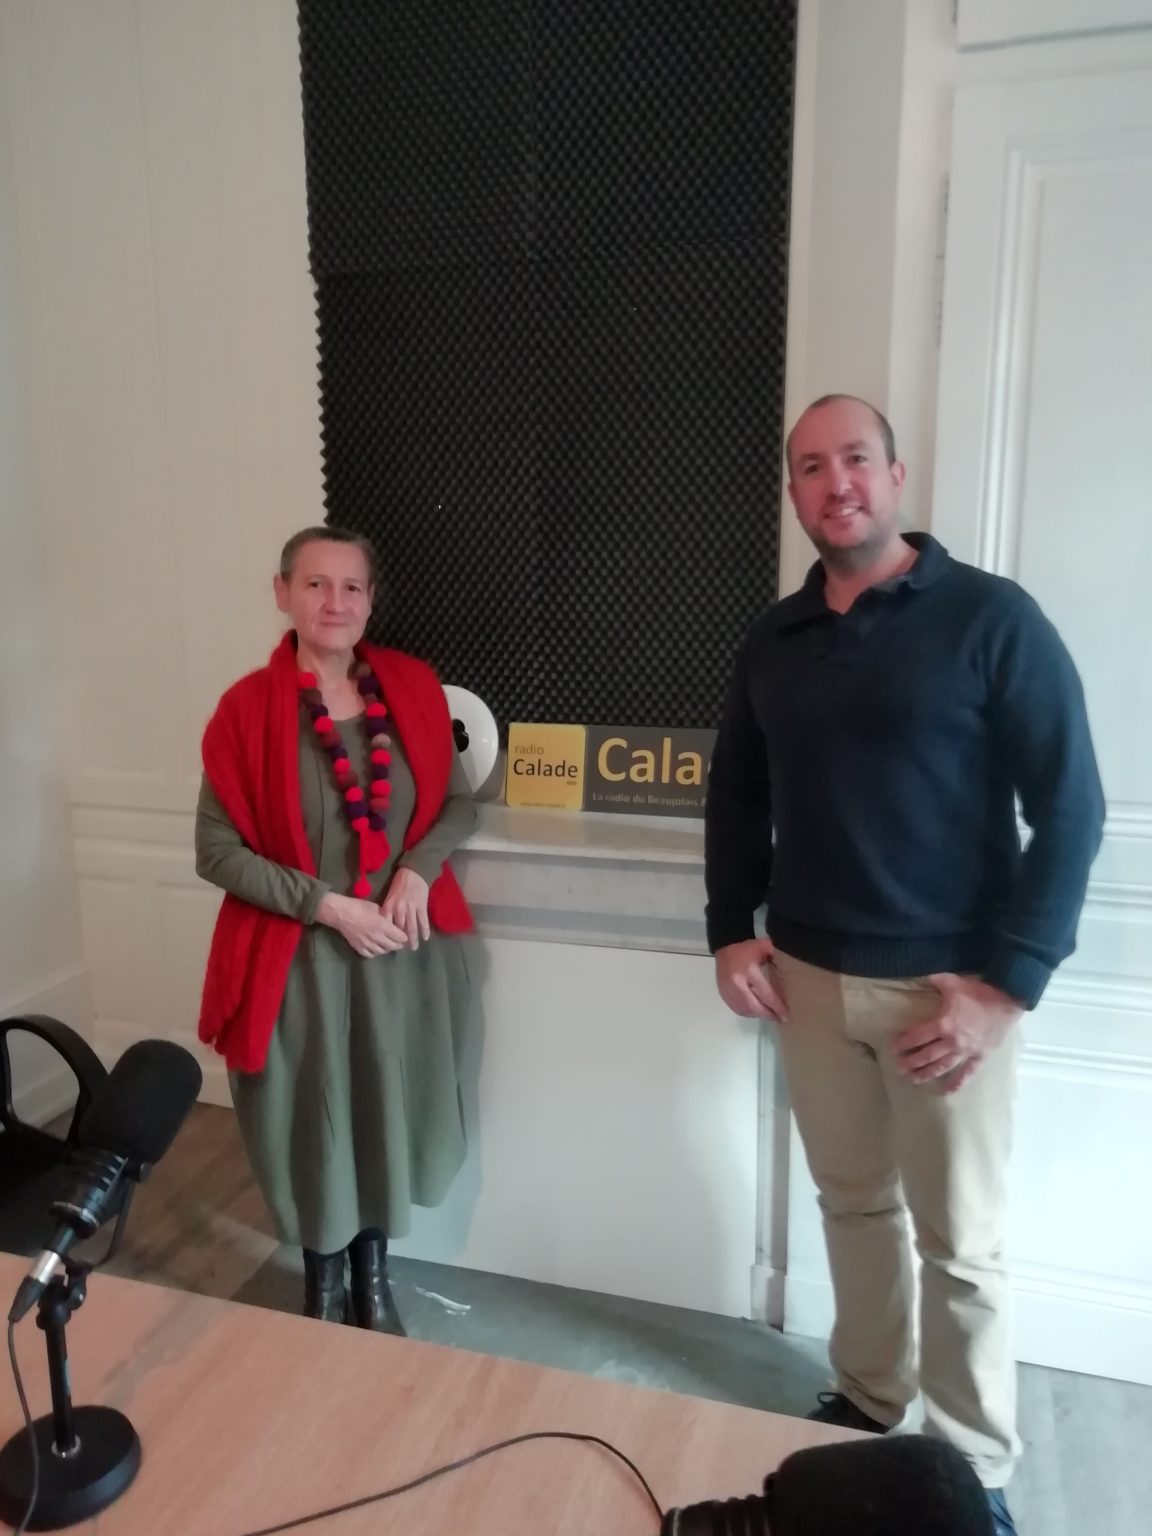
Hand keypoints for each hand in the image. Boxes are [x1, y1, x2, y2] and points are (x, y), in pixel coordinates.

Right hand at [316, 893, 407, 957]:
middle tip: (399, 941)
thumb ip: (386, 916)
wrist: (340, 913)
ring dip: (387, 948)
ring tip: (387, 943)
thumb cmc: (358, 906)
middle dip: (399, 944)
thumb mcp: (376, 907)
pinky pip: (371, 955)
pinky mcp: (359, 948)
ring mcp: (368, 944)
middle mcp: (377, 937)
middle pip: (394, 946)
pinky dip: (375, 952)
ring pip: (383, 952)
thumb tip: (393, 921)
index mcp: (383, 926)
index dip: (404, 936)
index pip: (401, 937)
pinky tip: (376, 947)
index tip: (404, 935)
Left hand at [380, 867, 430, 949]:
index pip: (387, 925)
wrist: (413, 872)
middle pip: (399, 929)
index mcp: (389, 906)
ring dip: (413, 939)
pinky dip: (424, 930)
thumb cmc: (399, 884)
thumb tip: (388, 925)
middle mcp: (399, 909)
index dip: (388, 935)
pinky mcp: (422, 906)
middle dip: (401, 940)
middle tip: (402, 948)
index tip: (390, 943)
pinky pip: (423, 921)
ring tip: (414, 947)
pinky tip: (425, 937)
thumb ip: (388, 910)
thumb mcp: (389, 896)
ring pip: (411, 927)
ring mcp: (411, 908)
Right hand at [715, 939, 787, 1020]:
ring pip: (744, 1009)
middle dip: (767, 1014)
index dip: (776, 1007)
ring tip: (768, 1015)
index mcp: (750, 971)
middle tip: (778, 1018)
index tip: (785, 1016)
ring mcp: (728, 989)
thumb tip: (793, 963)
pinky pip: (736, 1008)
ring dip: (757, 1015)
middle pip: (754, 1005)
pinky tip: (755, 1012)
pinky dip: (747, 1012)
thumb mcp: (764, 947)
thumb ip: (777, 955)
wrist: (725, 945)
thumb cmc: (747, 948)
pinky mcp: (723, 993)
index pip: (765, 994)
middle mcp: (737, 982)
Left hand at [894, 974, 1021, 1092]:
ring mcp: (966, 1051)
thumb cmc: (979, 991)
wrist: (1007, 1000)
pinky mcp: (980, 1056)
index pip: (918, 1037)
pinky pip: (967, 1073)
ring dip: (927, 1074)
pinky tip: (946, 1091)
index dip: (904, 1044)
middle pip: (927, 1056)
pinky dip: (957, 1083)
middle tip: (899, 1068)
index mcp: (943, 1024)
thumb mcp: (952, 982)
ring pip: (943, 1067)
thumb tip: (924, 978)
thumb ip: (935, 980)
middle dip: (911, 1062)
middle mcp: (952, 1041)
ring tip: (913, 1079)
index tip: (894, 1049)